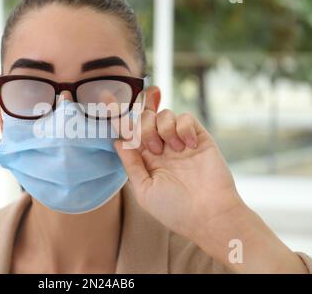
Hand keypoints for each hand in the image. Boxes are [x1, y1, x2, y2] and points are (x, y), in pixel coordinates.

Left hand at [113, 86, 307, 272]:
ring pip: (163, 114)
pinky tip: (189, 147)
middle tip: (154, 148)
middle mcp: (161, 147)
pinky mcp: (198, 137)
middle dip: (143, 126)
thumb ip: (131, 164)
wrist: (209, 215)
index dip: (118, 115)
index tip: (104, 98)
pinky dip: (183, 128)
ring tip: (173, 150)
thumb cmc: (175, 209)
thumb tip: (118, 140)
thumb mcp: (144, 189)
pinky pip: (186, 117)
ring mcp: (179, 141)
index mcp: (145, 159)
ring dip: (163, 129)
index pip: (129, 133)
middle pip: (144, 118)